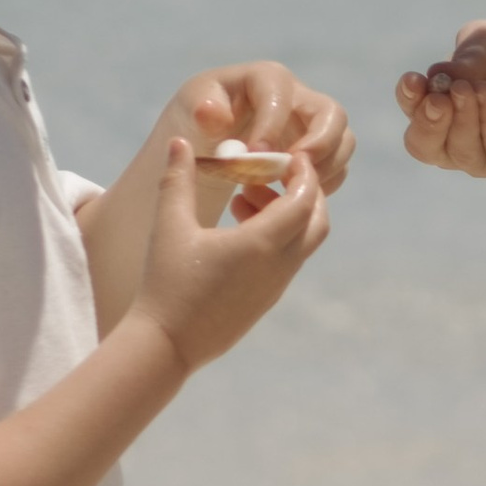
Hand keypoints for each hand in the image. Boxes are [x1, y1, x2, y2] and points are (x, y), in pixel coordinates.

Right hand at [124, 139, 328, 376]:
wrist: (168, 344)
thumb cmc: (168, 283)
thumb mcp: (170, 226)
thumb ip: (178, 179)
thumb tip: (179, 141)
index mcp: (263, 244)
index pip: (305, 198)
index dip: (301, 172)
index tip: (285, 154)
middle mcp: (279, 266)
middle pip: (316, 220)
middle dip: (302, 191)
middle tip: (271, 173)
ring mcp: (276, 286)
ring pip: (302, 241)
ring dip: (286, 214)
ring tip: (242, 198)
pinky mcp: (266, 299)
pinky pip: (286, 260)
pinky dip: (277, 237)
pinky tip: (237, 228)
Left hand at [162, 63, 354, 218]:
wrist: (209, 140)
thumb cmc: (199, 119)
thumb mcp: (191, 108)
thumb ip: (200, 109)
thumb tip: (211, 114)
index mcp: (267, 79)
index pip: (281, 94)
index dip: (271, 125)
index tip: (253, 156)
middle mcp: (300, 98)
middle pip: (333, 114)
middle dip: (320, 146)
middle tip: (293, 173)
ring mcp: (314, 126)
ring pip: (342, 143)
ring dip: (324, 169)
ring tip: (288, 189)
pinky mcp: (319, 152)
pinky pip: (336, 168)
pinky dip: (320, 185)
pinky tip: (289, 197)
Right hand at [396, 22, 485, 176]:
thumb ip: (471, 50)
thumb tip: (444, 74)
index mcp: (443, 105)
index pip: (413, 111)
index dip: (407, 99)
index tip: (413, 80)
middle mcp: (457, 134)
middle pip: (423, 145)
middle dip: (425, 122)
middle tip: (437, 96)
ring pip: (457, 151)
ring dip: (459, 120)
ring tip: (468, 88)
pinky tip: (485, 94)